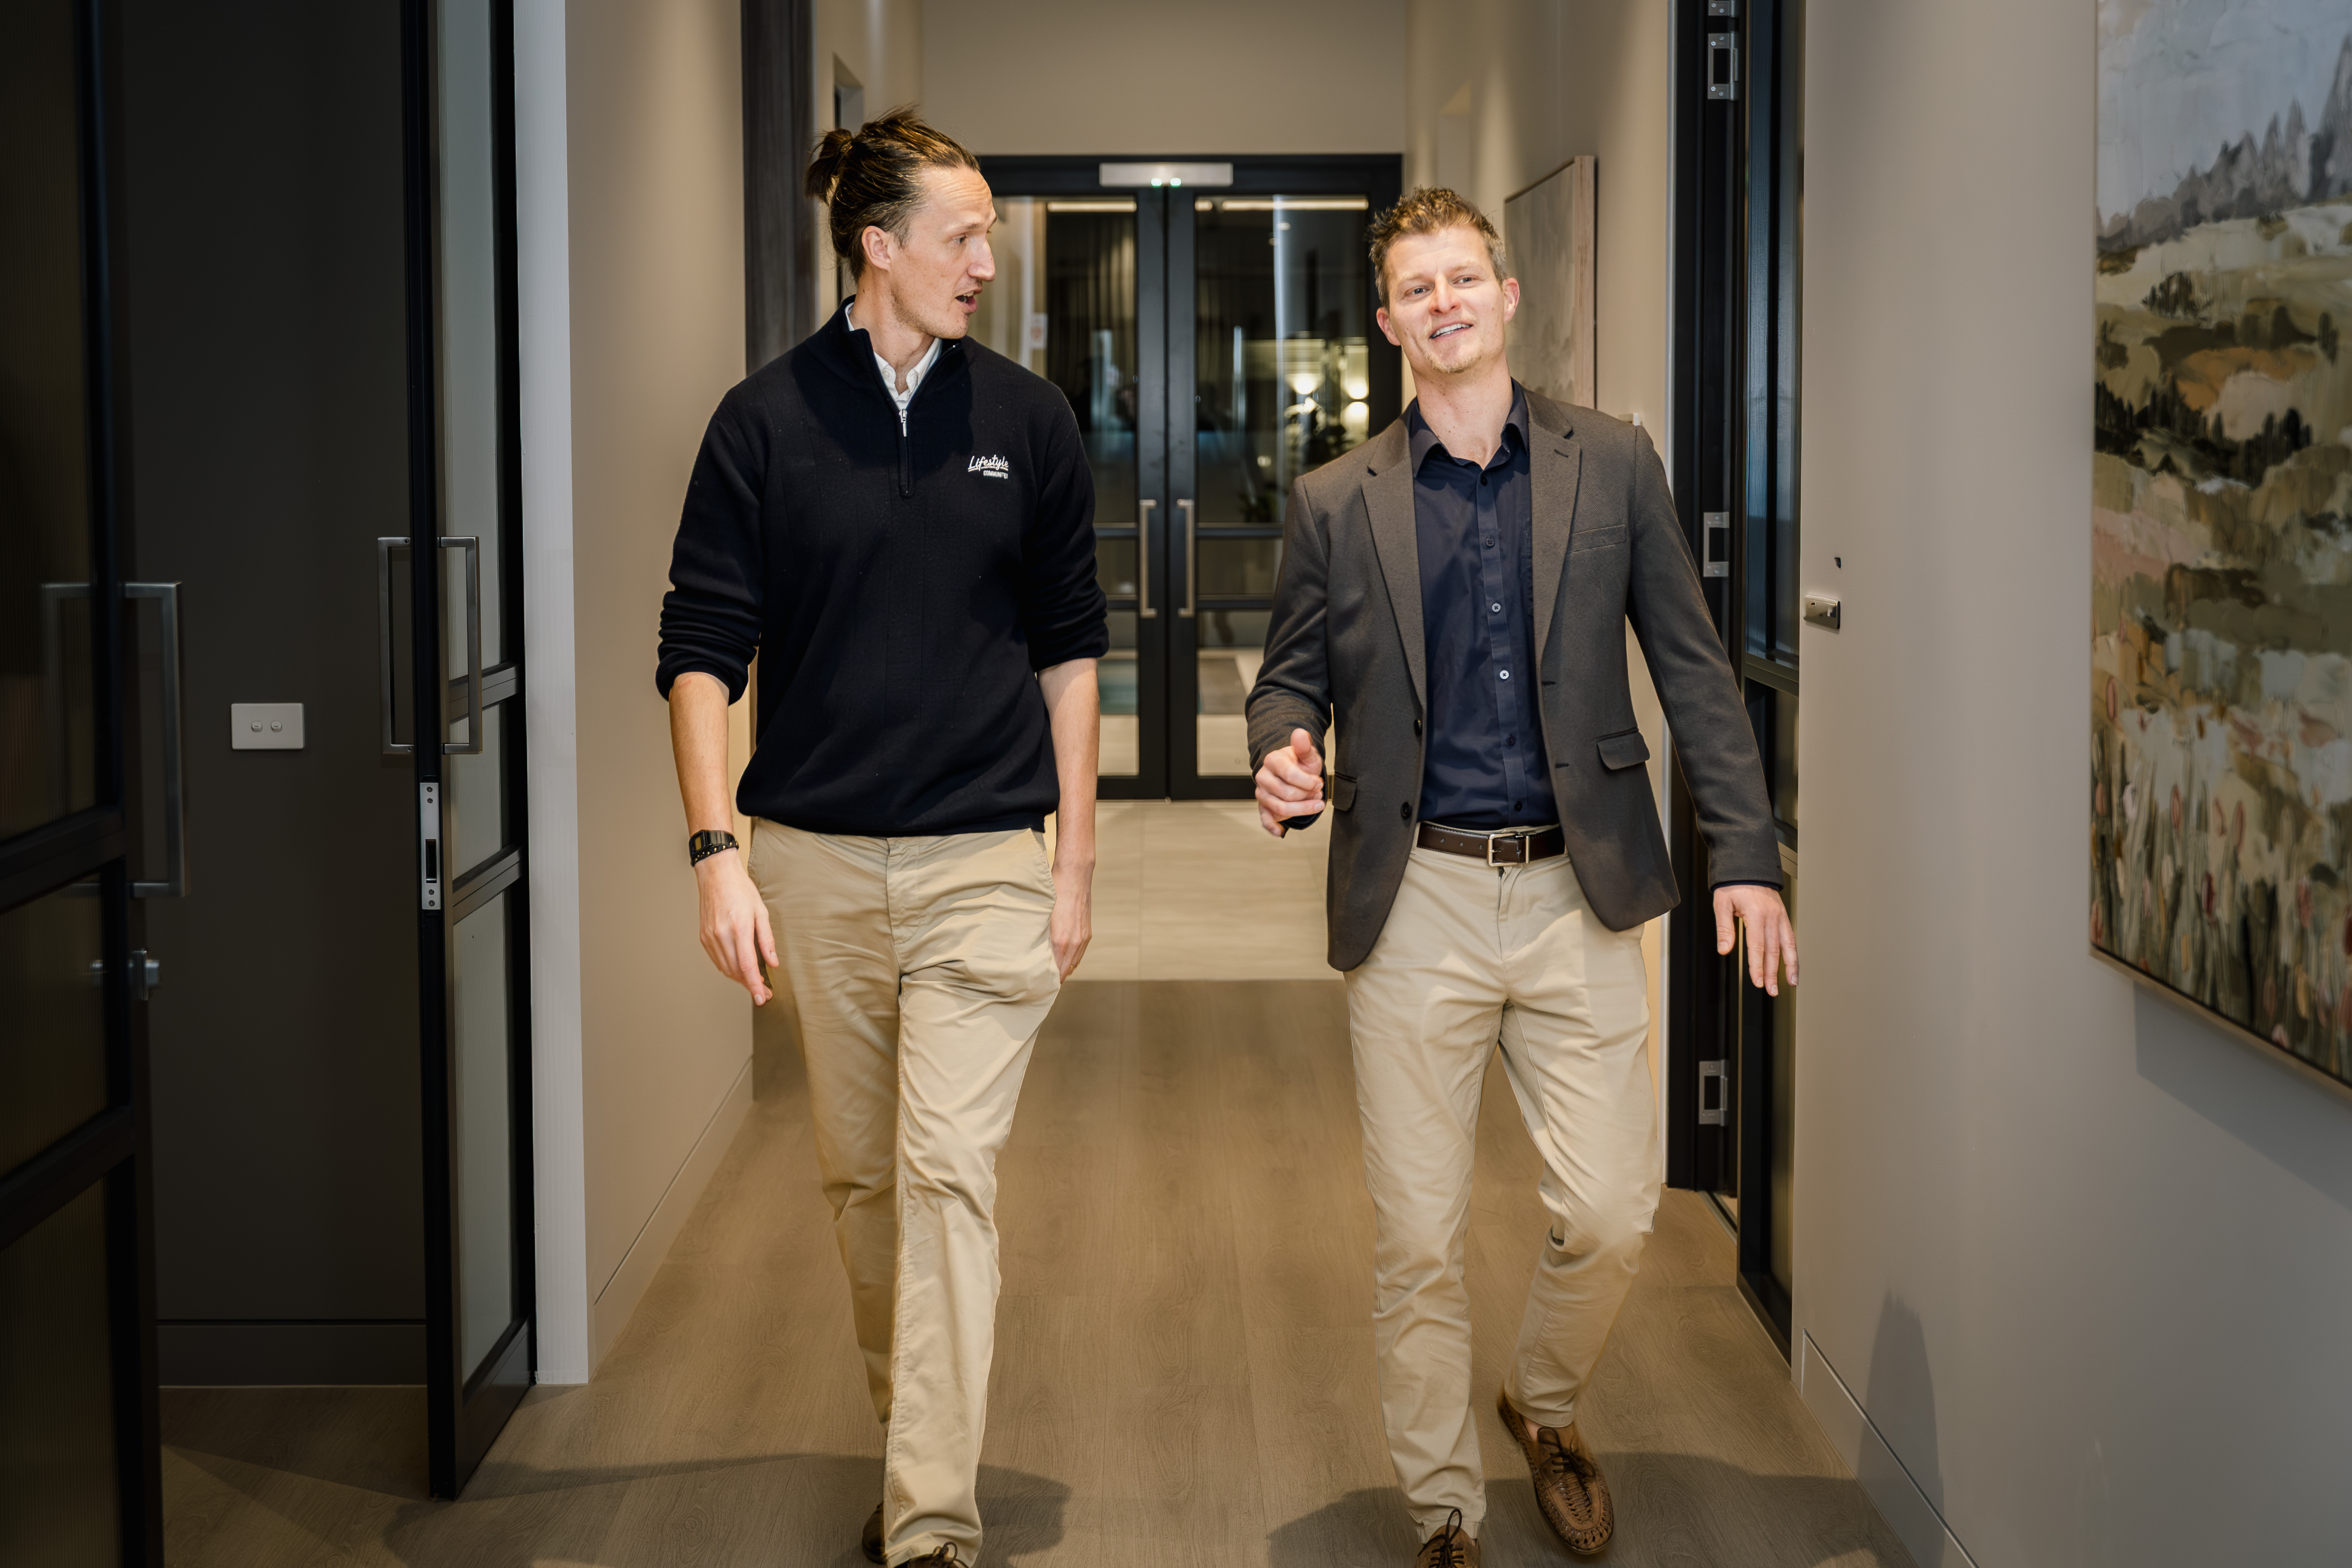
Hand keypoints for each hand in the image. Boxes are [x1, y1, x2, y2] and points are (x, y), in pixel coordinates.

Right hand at [696, 849, 777, 1004]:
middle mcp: (721, 935)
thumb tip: (772, 963)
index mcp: (739, 928)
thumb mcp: (761, 911)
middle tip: (764, 992)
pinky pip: (717, 960)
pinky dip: (729, 968)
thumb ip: (767, 939)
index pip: (747, 966)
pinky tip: (739, 970)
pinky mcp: (703, 937)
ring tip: (754, 983)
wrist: (716, 875)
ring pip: (725, 968)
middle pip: (736, 971)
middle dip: (750, 985)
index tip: (761, 998)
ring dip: (739, 979)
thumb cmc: (741, 890)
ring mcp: (710, 937)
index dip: (754, 986)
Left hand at [1050, 853, 1092, 980]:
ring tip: (1053, 975)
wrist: (1074, 877)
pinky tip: (1063, 959)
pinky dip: (1071, 959)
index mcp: (1060, 941)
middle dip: (1056, 979)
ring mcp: (1083, 938)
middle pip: (1065, 970)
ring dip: (1064, 969)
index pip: (1055, 970)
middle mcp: (1074, 942)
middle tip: (1044, 986)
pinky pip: (1079, 954)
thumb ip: (1041, 937)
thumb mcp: (1042, 917)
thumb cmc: (1054, 893)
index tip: (1040, 987)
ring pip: (1073, 963)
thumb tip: (1034, 952)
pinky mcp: (1087, 933)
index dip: (1048, 981)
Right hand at [1254, 727, 1325, 836]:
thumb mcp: (1307, 756)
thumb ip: (1304, 747)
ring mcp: (1262, 793)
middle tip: (1318, 793)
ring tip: (1314, 804)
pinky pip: (1265, 819)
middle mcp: (1263, 777)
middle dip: (1307, 796)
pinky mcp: (1263, 807)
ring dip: (1301, 809)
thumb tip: (1299, 733)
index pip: (1289, 774)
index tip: (1319, 783)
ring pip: (1280, 807)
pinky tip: (1281, 831)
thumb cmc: (1300, 765)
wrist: (1293, 773)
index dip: (1307, 782)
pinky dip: (1273, 827)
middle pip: (1287, 794)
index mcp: (1272, 761)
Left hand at [1714, 884, 1796, 996]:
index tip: (1757, 981)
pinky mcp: (1783, 916)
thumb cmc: (1734, 883)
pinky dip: (1793, 953)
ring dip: (1788, 966)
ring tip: (1789, 983)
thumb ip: (1724, 928)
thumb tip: (1724, 949)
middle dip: (1772, 972)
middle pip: (1773, 950)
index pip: (1757, 946)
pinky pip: (1790, 937)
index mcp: (1756, 914)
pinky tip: (1793, 965)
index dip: (1757, 966)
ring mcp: (1780, 916)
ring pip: (1787, 945)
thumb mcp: (1722, 903)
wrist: (1748, 866)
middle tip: (1771, 989)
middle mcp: (1771, 916)